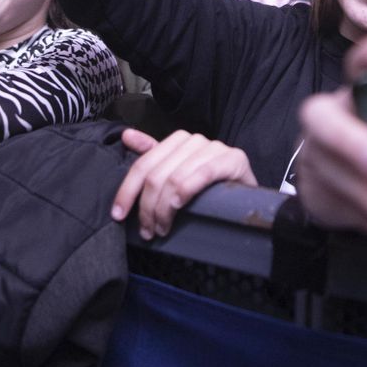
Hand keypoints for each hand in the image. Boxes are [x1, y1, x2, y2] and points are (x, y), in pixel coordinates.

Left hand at [110, 128, 255, 239]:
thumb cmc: (210, 186)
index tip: (118, 214)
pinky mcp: (233, 160)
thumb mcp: (177, 171)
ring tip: (162, 229)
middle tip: (147, 230)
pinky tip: (179, 206)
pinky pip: (201, 175)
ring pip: (174, 179)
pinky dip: (186, 191)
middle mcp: (194, 140)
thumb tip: (126, 137)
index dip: (127, 190)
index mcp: (178, 140)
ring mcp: (215, 148)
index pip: (143, 164)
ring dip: (164, 209)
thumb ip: (152, 155)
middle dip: (147, 207)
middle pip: (156, 174)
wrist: (248, 192)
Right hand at [295, 35, 366, 242]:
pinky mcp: (315, 194)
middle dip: (355, 140)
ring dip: (366, 192)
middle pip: (327, 123)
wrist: (341, 184)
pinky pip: (338, 206)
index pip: (356, 67)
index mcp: (359, 96)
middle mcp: (331, 121)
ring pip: (331, 171)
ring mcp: (318, 159)